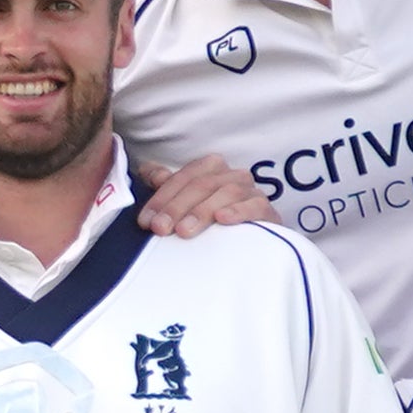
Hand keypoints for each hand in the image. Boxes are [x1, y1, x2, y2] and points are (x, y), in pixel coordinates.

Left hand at [134, 156, 274, 236]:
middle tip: (160, 229)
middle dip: (176, 207)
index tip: (145, 221)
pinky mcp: (267, 210)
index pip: (184, 177)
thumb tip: (146, 170)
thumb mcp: (186, 203)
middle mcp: (232, 175)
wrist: (250, 244)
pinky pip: (255, 205)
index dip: (161, 198)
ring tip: (184, 231)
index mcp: (211, 168)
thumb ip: (167, 185)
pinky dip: (238, 211)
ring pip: (226, 192)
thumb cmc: (211, 221)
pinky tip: (222, 220)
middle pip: (202, 184)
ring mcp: (251, 191)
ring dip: (202, 211)